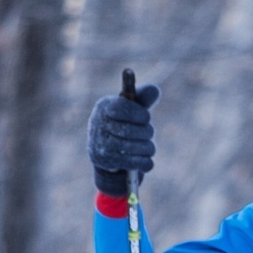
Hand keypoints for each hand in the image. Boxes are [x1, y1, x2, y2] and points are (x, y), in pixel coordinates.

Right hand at [88, 72, 159, 196]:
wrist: (105, 152)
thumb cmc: (122, 124)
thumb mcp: (131, 109)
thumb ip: (143, 98)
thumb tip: (154, 90)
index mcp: (104, 106)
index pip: (122, 108)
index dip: (138, 114)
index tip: (146, 117)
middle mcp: (98, 124)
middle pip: (130, 130)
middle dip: (146, 132)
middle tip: (149, 132)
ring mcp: (100, 144)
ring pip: (134, 148)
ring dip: (147, 147)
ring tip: (148, 147)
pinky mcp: (106, 162)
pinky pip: (135, 163)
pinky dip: (145, 162)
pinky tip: (145, 161)